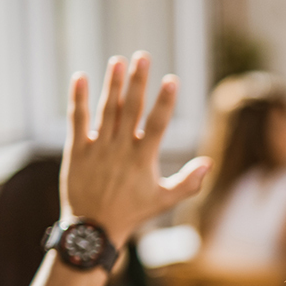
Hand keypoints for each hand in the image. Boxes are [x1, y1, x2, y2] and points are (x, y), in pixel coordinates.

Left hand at [62, 53, 210, 245]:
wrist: (93, 229)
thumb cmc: (132, 213)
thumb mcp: (164, 200)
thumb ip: (188, 182)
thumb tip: (209, 163)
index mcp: (143, 159)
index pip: (157, 124)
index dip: (165, 101)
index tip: (172, 79)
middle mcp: (120, 149)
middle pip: (130, 109)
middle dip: (137, 82)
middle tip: (142, 57)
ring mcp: (97, 148)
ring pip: (106, 110)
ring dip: (112, 84)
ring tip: (118, 61)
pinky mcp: (76, 150)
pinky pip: (77, 120)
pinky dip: (78, 99)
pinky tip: (80, 77)